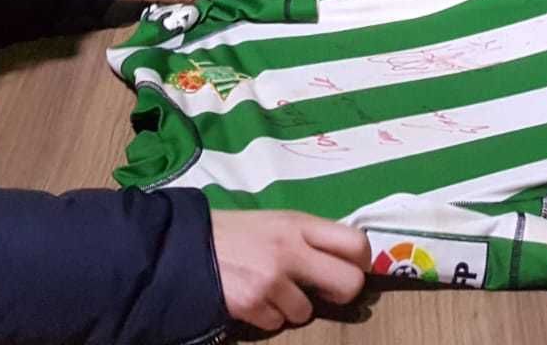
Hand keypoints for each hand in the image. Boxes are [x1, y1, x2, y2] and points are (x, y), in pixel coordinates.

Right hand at [211, 210, 369, 331]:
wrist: (184, 245)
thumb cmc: (237, 232)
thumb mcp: (277, 222)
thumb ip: (310, 237)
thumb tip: (344, 259)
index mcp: (300, 224)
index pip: (356, 242)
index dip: (362, 261)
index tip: (354, 269)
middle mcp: (291, 250)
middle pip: (348, 282)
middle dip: (342, 293)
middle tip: (326, 292)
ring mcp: (272, 280)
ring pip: (307, 311)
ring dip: (293, 307)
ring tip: (271, 290)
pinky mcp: (252, 304)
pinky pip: (277, 323)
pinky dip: (267, 316)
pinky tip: (253, 299)